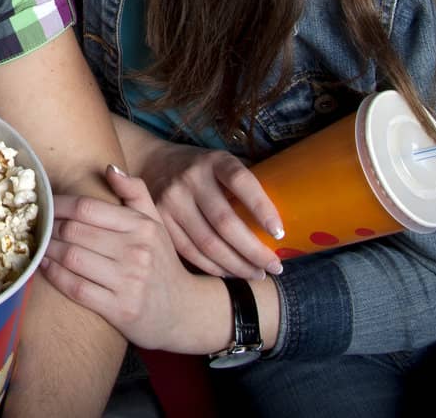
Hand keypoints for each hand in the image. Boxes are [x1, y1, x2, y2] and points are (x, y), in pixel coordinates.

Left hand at [42, 166, 214, 352]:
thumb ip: (135, 192)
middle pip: (75, 231)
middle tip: (35, 226)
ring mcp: (129, 282)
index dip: (58, 204)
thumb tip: (108, 168)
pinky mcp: (121, 310)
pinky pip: (76, 288)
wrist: (184, 312)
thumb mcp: (156, 224)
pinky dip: (54, 276)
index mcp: (142, 226)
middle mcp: (138, 251)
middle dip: (49, 228)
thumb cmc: (162, 263)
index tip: (43, 205)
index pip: (88, 208)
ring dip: (47, 251)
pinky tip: (45, 268)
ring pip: (71, 258)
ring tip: (37, 245)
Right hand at [141, 144, 284, 278]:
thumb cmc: (200, 169)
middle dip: (254, 251)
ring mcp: (171, 199)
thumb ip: (243, 183)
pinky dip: (213, 267)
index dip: (262, 207)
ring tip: (257, 274)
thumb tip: (284, 215)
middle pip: (225, 222)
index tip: (280, 233)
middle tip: (275, 266)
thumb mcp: (221, 163)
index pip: (241, 181)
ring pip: (208, 243)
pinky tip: (230, 273)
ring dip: (237, 265)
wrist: (152, 163)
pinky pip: (190, 251)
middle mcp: (190, 178)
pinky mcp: (158, 219)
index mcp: (214, 161)